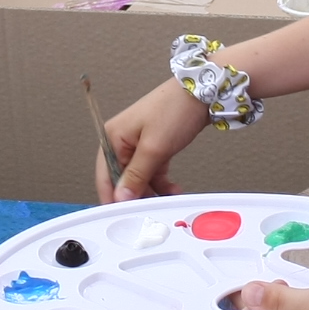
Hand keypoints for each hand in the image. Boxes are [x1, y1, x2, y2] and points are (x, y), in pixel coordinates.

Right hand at [103, 78, 208, 200]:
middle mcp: (121, 142)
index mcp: (112, 138)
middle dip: (136, 196)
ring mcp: (138, 145)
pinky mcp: (154, 147)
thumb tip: (121, 197)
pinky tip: (173, 190)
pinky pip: (152, 172)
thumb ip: (136, 175)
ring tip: (167, 200)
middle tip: (150, 211)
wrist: (204, 93)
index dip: (113, 198)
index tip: (124, 216)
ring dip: (152, 191)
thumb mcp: (154, 148)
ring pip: (139, 179)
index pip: (105, 177)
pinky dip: (161, 183)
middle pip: (122, 179)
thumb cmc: (175, 110)